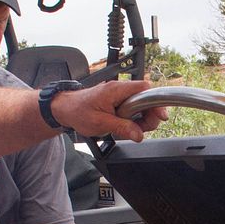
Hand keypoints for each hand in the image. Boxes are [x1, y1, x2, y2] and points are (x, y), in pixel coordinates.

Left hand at [48, 80, 166, 140]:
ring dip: (142, 118)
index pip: (144, 89)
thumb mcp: (100, 123)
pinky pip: (132, 108)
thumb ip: (122, 128)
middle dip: (149, 114)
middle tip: (144, 129)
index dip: (156, 102)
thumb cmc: (77, 111)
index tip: (161, 115)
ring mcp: (119, 95)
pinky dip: (134, 118)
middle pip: (146, 98)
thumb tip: (138, 134)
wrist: (63, 109)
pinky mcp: (117, 101)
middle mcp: (119, 90)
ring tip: (133, 130)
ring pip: (141, 105)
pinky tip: (128, 127)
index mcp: (116, 90)